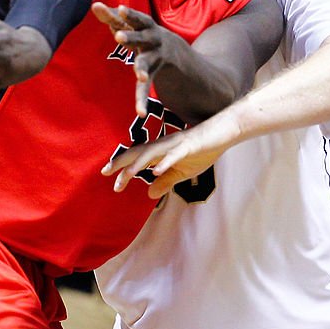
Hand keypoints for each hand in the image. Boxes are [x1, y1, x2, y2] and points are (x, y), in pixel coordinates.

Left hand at [92, 2, 182, 117]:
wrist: (174, 51)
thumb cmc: (145, 34)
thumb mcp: (132, 25)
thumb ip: (113, 17)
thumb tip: (94, 4)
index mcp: (146, 27)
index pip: (135, 18)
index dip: (129, 13)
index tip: (119, 8)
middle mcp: (152, 41)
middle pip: (141, 38)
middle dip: (131, 36)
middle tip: (118, 36)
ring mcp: (153, 58)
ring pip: (146, 63)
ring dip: (142, 68)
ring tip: (141, 75)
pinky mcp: (151, 75)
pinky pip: (145, 88)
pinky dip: (142, 100)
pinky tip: (140, 113)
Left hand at [101, 107, 241, 196]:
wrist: (223, 134)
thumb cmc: (201, 150)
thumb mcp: (181, 172)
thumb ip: (165, 182)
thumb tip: (149, 194)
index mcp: (160, 151)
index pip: (136, 158)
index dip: (121, 166)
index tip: (106, 175)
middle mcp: (163, 145)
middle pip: (138, 153)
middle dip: (121, 162)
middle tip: (105, 173)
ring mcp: (175, 145)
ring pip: (152, 153)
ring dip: (138, 164)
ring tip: (126, 176)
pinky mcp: (189, 146)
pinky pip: (175, 155)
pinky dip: (165, 163)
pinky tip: (157, 172)